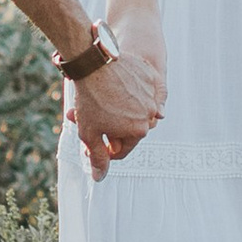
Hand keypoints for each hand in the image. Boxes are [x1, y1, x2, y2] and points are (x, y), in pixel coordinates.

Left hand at [70, 7, 165, 181]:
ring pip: (135, 109)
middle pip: (129, 129)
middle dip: (110, 129)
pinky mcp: (149, 76)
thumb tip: (100, 178)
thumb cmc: (90, 100)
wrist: (93, 62)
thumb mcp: (89, 133)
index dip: (105, 149)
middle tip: (94, 122)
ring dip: (118, 111)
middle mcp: (150, 113)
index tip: (93, 143)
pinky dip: (129, 92)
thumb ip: (98, 157)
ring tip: (100, 105)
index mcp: (139, 131)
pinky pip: (141, 90)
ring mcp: (151, 93)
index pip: (123, 149)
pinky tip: (113, 87)